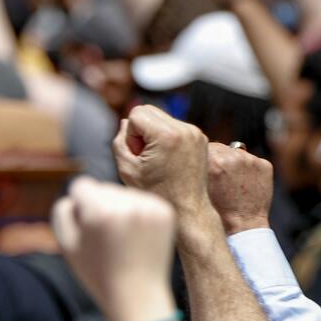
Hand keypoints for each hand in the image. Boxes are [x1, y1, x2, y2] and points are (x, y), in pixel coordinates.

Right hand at [52, 177, 176, 320]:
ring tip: (123, 239)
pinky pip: (143, 201)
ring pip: (124, 194)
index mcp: (99, 210)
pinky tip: (137, 237)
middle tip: (107, 239)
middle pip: (104, 188)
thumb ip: (63, 210)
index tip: (87, 228)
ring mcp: (149, 206)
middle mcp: (126, 203)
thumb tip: (76, 193)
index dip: (80, 207)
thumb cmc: (98, 271)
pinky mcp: (165, 211)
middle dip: (101, 207)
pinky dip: (139, 214)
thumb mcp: (67, 244)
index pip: (81, 185)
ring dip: (121, 209)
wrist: (138, 293)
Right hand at [112, 105, 210, 220]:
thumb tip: (127, 123)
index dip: (131, 136)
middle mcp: (185, 129)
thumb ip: (120, 141)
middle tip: (146, 157)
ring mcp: (195, 132)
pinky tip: (168, 159)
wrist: (188, 210)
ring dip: (153, 134)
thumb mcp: (127, 168)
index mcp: (168, 135)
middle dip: (141, 131)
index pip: (136, 114)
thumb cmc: (157, 193)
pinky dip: (166, 138)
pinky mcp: (199, 137)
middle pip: (149, 110)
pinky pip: (174, 126)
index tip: (139, 156)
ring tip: (158, 160)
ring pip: (161, 117)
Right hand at [206, 142, 272, 235]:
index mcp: (214, 162)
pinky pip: (252, 160)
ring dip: (233, 162)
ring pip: (236, 153)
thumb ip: (197, 168)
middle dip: (218, 158)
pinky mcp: (264, 165)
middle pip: (221, 148)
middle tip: (218, 176)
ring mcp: (251, 161)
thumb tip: (194, 152)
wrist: (243, 225)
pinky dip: (249, 168)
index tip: (203, 166)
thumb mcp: (199, 188)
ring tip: (232, 181)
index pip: (204, 146)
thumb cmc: (217, 211)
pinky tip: (245, 183)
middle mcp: (233, 158)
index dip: (203, 157)